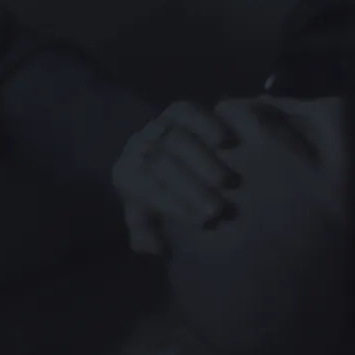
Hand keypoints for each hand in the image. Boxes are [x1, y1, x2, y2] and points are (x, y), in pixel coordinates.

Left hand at [112, 101, 241, 254]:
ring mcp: (156, 126)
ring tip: (226, 182)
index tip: (198, 222)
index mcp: (126, 176)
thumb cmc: (172, 206)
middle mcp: (136, 148)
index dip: (171, 205)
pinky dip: (207, 125)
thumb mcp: (159, 228)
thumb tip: (149, 243)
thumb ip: (149, 238)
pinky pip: (187, 113)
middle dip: (188, 188)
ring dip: (201, 160)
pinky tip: (227, 143)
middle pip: (158, 163)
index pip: (143, 188)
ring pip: (174, 137)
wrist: (189, 174)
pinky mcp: (178, 112)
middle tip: (217, 210)